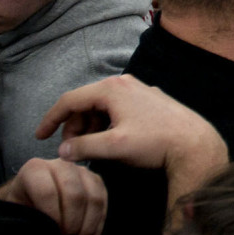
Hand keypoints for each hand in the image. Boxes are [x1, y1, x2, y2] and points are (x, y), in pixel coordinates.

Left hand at [0, 158, 108, 234]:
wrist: (29, 200)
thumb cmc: (21, 208)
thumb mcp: (15, 213)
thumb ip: (27, 221)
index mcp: (35, 169)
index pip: (47, 191)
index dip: (52, 217)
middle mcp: (61, 164)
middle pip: (75, 194)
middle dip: (73, 224)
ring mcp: (82, 172)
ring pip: (94, 198)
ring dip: (88, 229)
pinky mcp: (96, 182)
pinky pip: (104, 204)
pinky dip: (97, 228)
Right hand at [35, 74, 226, 173]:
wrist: (194, 144)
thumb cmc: (155, 143)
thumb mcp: (114, 147)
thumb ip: (83, 147)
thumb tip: (63, 150)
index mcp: (112, 89)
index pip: (70, 100)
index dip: (51, 119)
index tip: (39, 136)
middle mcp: (124, 84)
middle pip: (85, 102)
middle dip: (73, 126)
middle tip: (71, 150)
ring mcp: (138, 91)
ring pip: (102, 107)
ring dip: (90, 127)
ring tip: (91, 149)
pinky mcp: (149, 101)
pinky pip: (118, 110)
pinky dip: (107, 124)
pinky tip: (110, 143)